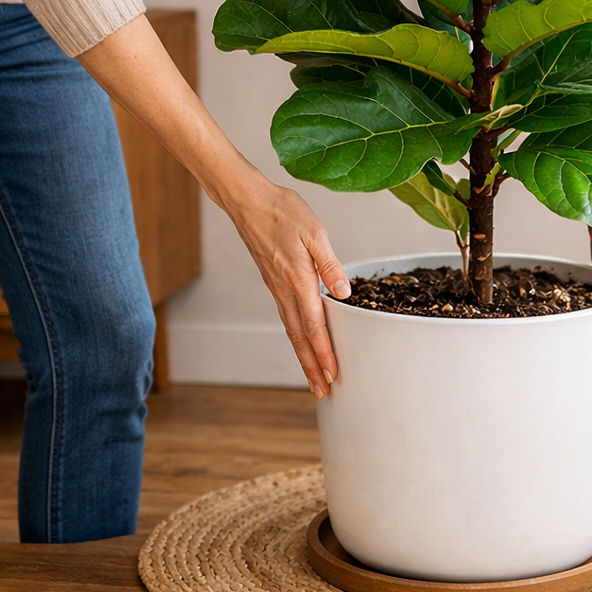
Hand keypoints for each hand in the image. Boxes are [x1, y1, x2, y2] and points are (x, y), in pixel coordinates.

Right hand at [77, 15, 348, 397]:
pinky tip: (303, 342)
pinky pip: (286, 316)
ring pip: (292, 330)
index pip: (314, 325)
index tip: (333, 375)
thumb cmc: (282, 210)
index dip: (324, 353)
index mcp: (297, 279)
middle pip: (300, 337)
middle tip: (325, 392)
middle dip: (313, 366)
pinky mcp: (273, 282)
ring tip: (315, 377)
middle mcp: (284, 289)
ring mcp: (276, 288)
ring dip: (304, 356)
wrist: (247, 199)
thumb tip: (345, 293)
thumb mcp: (315, 231)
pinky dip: (296, 336)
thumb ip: (330, 264)